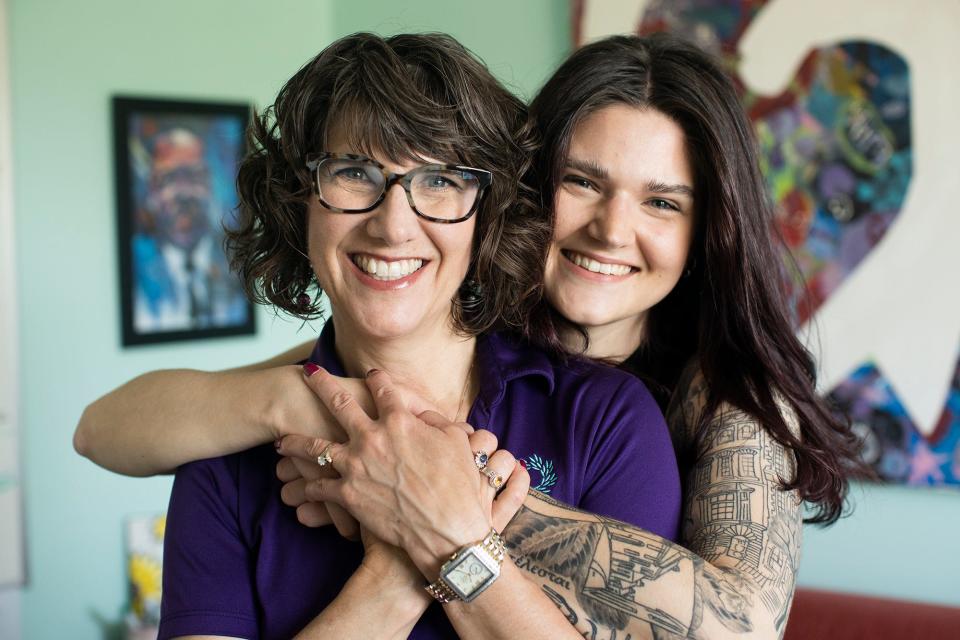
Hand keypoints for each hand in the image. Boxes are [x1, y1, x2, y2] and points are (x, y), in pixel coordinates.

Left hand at [276, 372, 448, 536]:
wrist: (447, 528)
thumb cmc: (458, 486)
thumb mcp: (456, 442)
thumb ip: (436, 422)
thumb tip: (424, 415)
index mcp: (399, 420)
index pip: (383, 390)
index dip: (376, 380)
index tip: (370, 374)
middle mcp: (372, 436)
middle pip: (339, 403)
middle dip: (321, 385)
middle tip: (308, 375)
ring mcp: (356, 465)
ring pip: (315, 447)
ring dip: (296, 441)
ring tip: (281, 438)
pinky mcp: (347, 494)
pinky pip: (319, 487)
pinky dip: (307, 487)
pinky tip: (299, 487)